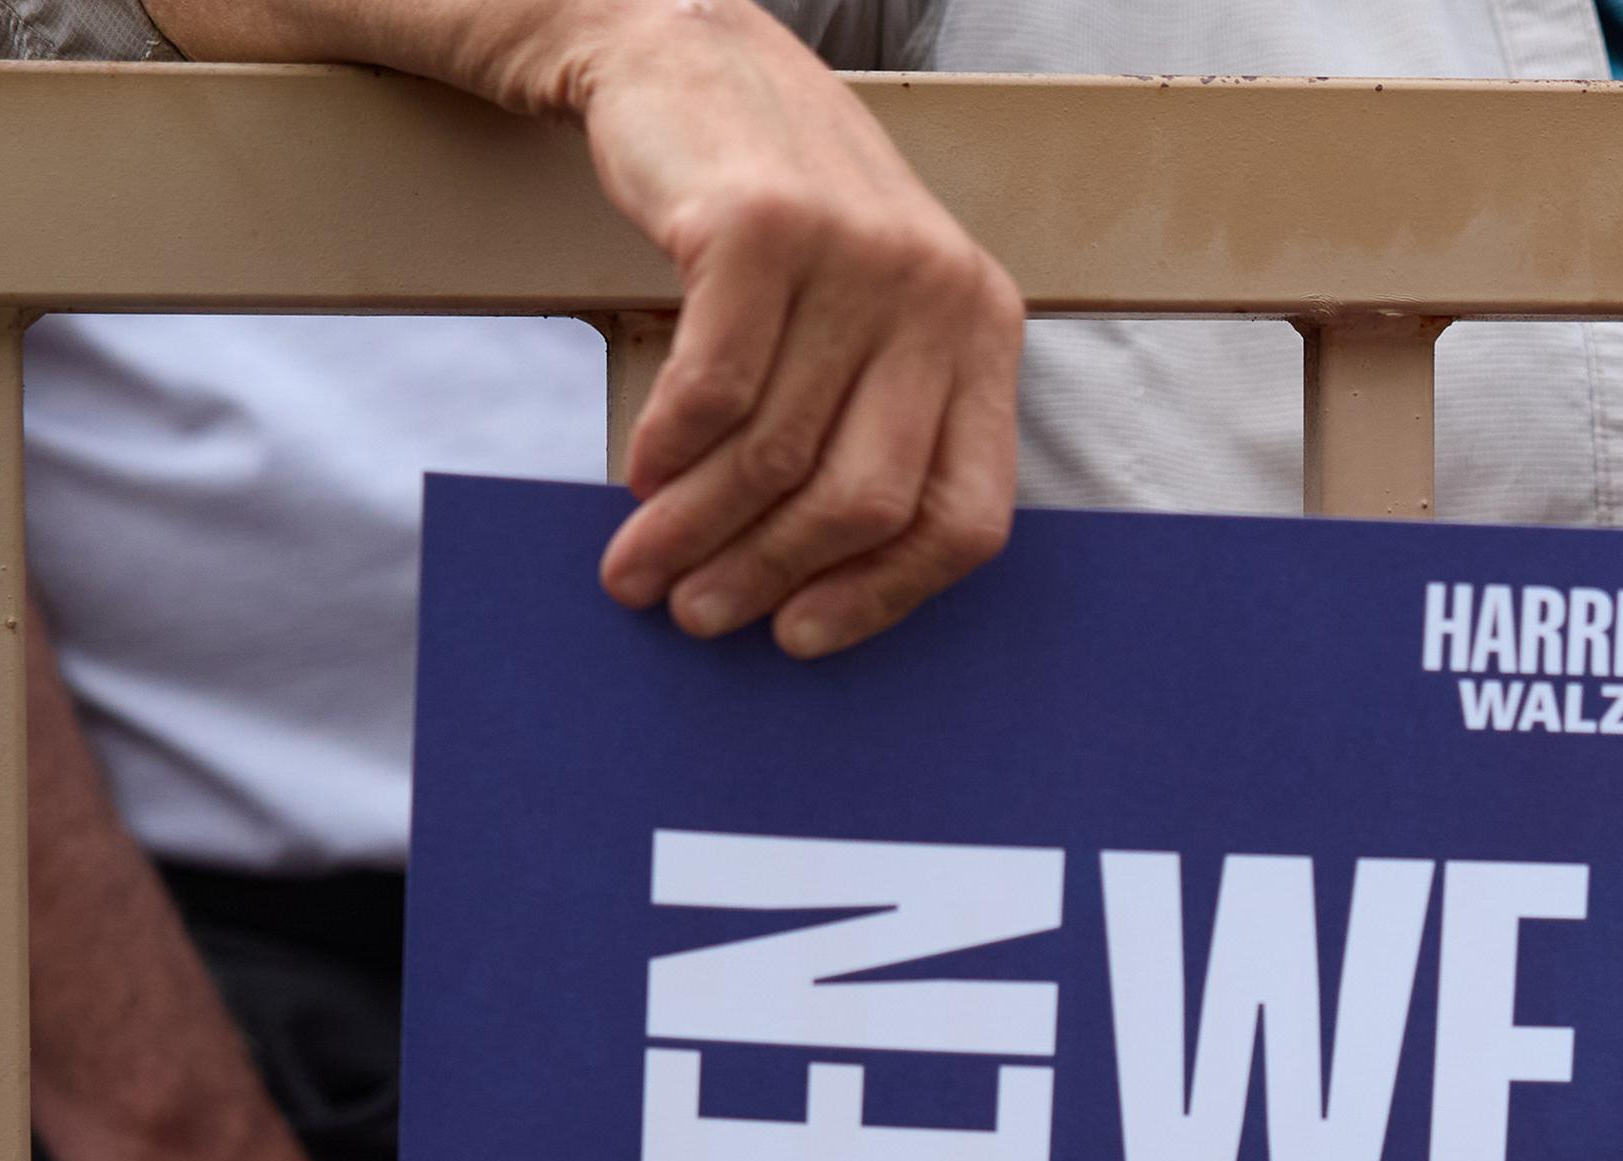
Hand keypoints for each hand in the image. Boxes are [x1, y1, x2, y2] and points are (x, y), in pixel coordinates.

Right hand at [550, 5, 1023, 657]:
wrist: (694, 61)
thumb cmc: (781, 215)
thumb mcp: (866, 311)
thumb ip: (868, 419)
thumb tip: (803, 581)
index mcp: (985, 332)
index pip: (966, 512)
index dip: (885, 594)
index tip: (805, 637)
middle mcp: (939, 295)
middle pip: (863, 498)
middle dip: (769, 574)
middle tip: (697, 615)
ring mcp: (857, 257)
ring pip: (776, 452)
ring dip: (695, 529)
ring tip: (638, 568)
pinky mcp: (763, 229)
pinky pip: (713, 387)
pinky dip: (667, 450)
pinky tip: (637, 477)